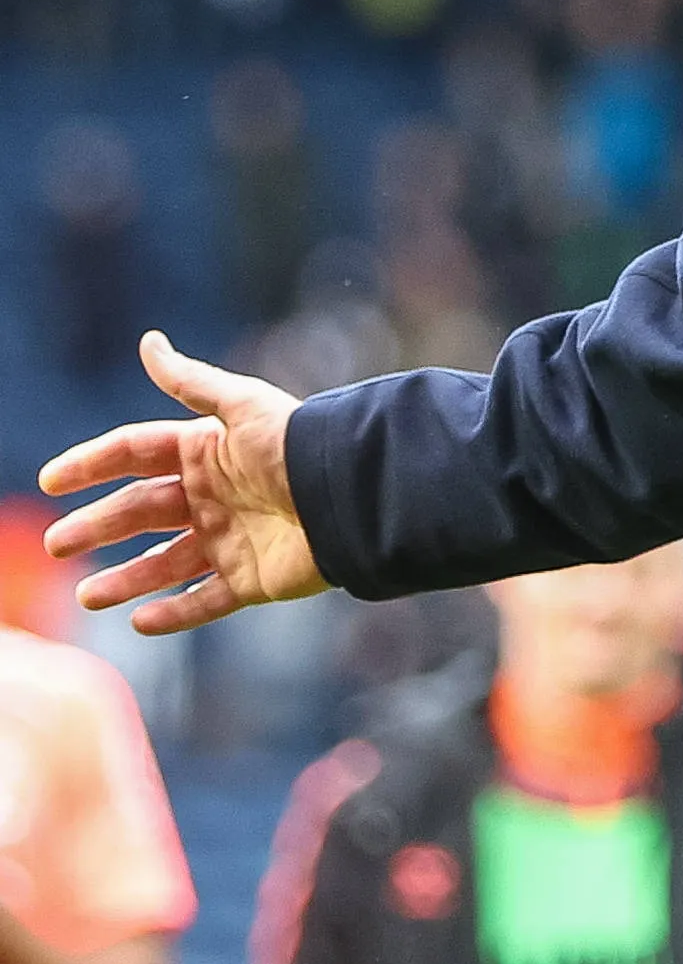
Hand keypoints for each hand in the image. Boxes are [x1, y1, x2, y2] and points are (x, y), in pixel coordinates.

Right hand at [37, 331, 324, 633]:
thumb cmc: (296, 445)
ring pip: (165, 563)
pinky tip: (140, 621)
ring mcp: (232, 539)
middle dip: (97, 526)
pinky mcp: (253, 579)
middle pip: (141, 512)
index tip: (50, 481)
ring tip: (87, 595)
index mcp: (207, 451)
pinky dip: (174, 613)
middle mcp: (214, 495)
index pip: (135, 455)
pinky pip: (206, 601)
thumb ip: (190, 381)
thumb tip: (148, 342)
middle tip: (56, 544)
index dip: (92, 464)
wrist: (351, 495)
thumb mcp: (240, 407)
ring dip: (125, 580)